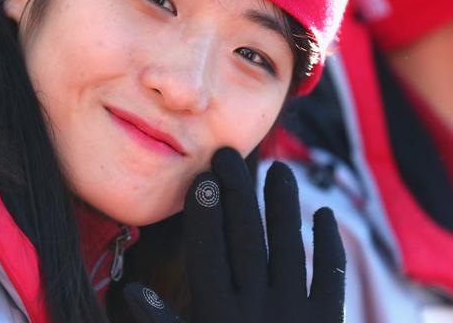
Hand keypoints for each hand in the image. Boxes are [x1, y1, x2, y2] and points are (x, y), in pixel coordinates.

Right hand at [124, 147, 344, 321]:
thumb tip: (131, 292)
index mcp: (219, 315)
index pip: (209, 251)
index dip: (204, 213)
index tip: (201, 179)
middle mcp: (258, 308)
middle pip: (247, 238)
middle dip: (237, 194)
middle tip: (229, 156)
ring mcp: (296, 313)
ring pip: (290, 246)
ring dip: (284, 206)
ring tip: (278, 170)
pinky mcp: (326, 322)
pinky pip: (330, 276)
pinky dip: (329, 245)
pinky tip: (324, 213)